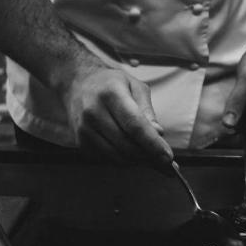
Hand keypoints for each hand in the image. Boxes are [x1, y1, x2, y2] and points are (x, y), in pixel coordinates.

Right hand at [56, 59, 174, 163]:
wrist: (77, 84)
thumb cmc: (112, 84)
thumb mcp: (135, 87)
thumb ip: (147, 111)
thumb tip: (158, 134)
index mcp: (111, 93)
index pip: (134, 125)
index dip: (152, 143)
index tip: (168, 157)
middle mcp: (94, 112)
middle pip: (126, 144)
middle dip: (149, 156)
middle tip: (165, 160)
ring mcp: (84, 129)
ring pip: (117, 156)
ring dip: (137, 160)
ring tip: (151, 155)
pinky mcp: (80, 142)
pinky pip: (107, 159)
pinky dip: (123, 159)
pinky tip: (131, 151)